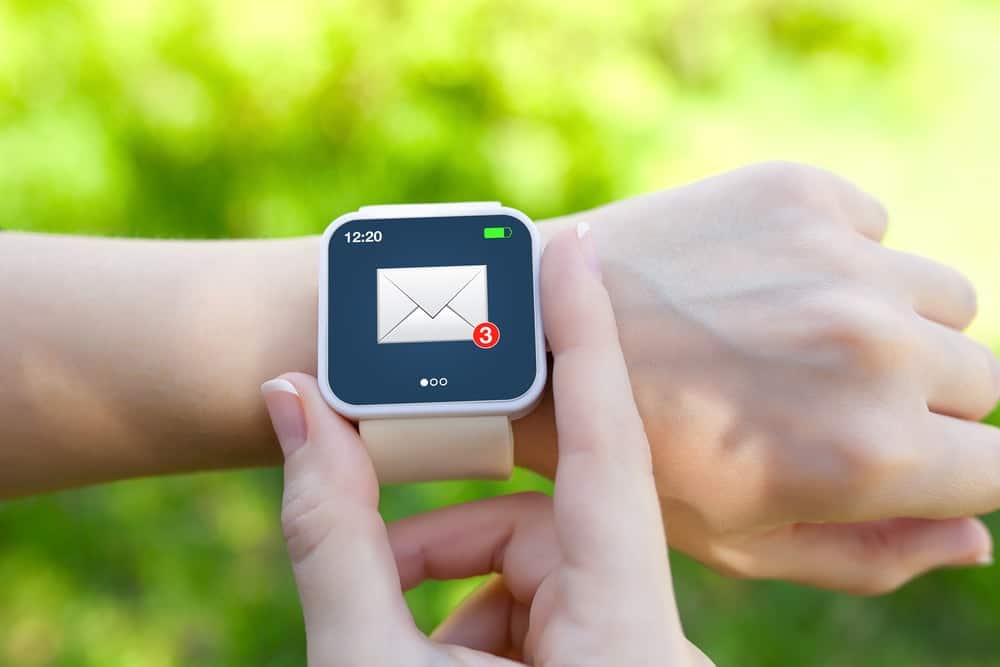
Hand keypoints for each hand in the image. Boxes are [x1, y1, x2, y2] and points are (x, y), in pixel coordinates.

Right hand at [261, 227, 710, 665]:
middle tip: (376, 558)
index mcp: (624, 642)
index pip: (609, 449)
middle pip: (551, 525)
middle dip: (449, 536)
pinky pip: (560, 608)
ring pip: (550, 568)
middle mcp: (656, 647)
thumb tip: (292, 403)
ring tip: (391, 641)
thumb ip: (330, 532)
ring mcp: (645, 663)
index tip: (572, 250)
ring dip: (459, 588)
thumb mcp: (365, 663)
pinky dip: (487, 619)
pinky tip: (436, 660)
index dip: (585, 336)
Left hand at [518, 161, 999, 593]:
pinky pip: (875, 225)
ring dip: (893, 321)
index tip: (903, 456)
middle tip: (828, 397)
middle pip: (983, 378)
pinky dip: (840, 254)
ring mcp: (838, 259)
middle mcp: (875, 348)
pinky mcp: (797, 192)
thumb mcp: (742, 542)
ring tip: (796, 337)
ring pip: (943, 299)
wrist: (538, 339)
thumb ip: (873, 553)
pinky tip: (762, 279)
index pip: (998, 467)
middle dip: (925, 399)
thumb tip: (973, 540)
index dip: (950, 468)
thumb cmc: (633, 456)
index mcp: (870, 452)